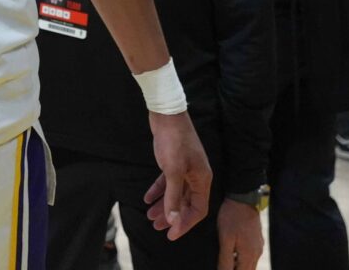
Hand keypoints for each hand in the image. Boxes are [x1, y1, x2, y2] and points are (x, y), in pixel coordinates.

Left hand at [142, 111, 212, 239]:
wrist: (166, 114)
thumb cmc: (174, 141)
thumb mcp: (173, 171)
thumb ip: (172, 196)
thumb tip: (173, 220)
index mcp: (202, 179)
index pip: (198, 210)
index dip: (185, 224)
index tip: (171, 235)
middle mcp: (196, 176)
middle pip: (186, 203)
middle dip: (172, 217)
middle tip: (156, 228)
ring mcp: (185, 169)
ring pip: (175, 194)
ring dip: (163, 206)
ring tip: (149, 216)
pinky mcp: (173, 162)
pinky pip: (167, 182)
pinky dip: (157, 191)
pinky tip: (147, 199)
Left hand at [216, 198, 265, 269]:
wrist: (243, 198)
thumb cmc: (232, 217)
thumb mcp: (225, 238)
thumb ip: (225, 259)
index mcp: (248, 255)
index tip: (220, 269)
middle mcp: (256, 253)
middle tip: (223, 267)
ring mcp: (258, 246)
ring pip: (250, 265)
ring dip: (239, 267)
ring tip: (227, 263)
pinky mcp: (258, 240)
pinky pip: (251, 257)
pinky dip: (243, 260)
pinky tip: (233, 256)